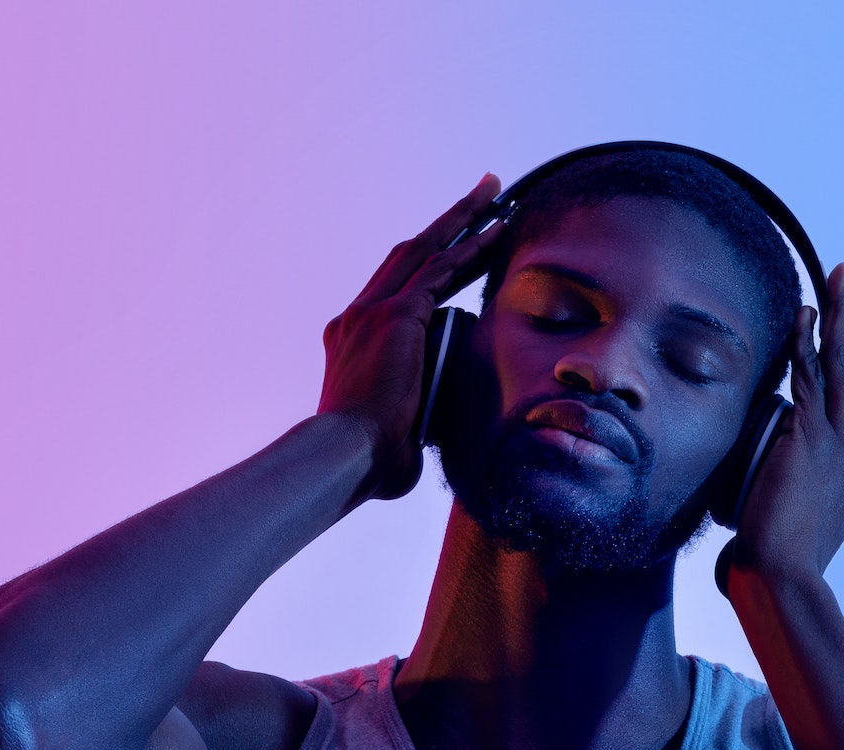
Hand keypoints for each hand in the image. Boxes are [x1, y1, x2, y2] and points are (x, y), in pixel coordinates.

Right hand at [318, 175, 504, 501]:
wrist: (345, 458)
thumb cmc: (368, 463)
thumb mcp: (393, 432)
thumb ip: (411, 419)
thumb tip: (423, 438)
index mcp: (350, 341)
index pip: (395, 290)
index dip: (427, 264)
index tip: (454, 248)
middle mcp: (357, 316)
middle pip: (409, 254)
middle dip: (448, 222)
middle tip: (480, 195)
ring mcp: (373, 312)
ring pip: (425, 249)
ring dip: (463, 219)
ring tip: (494, 192)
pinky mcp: (395, 317)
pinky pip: (441, 270)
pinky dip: (472, 249)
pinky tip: (498, 231)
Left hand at [725, 264, 843, 585]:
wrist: (780, 581)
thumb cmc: (773, 568)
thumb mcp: (783, 528)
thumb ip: (774, 508)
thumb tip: (746, 520)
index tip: (841, 327)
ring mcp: (841, 447)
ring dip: (841, 317)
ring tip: (838, 277)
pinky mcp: (813, 443)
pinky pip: (813, 380)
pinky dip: (809, 345)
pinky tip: (804, 315)